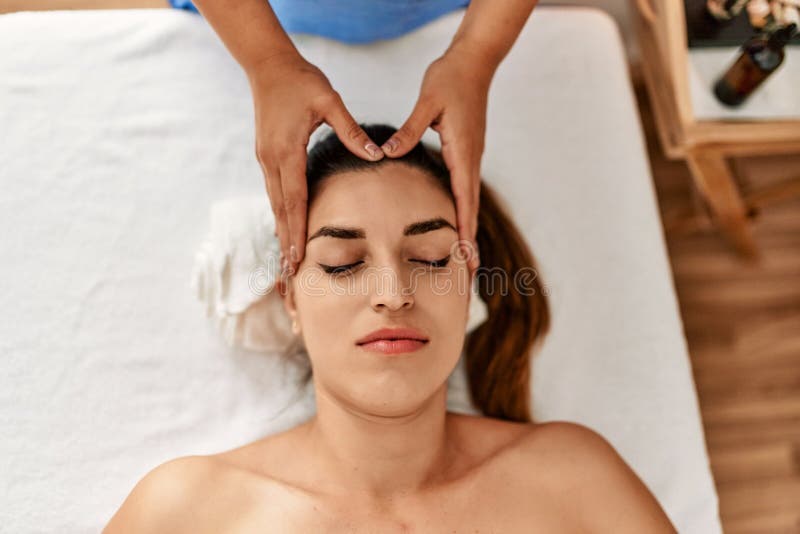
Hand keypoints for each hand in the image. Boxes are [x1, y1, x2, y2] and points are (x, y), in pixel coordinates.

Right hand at [247, 52, 384, 270]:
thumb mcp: (330, 101)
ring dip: (281, 229)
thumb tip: (377, 155)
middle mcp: (271, 159)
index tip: (297, 257)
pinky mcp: (266, 154)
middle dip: (286, 241)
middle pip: (281, 209)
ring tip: (287, 257)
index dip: (296, 230)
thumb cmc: (301, 79)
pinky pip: (274, 190)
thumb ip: (352, 130)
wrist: (268, 63)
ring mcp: (266, 158)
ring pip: (274, 202)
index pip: (293, 199)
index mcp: (286, 150)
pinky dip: (280, 212)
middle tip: (290, 271)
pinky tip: (285, 225)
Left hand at [379, 45, 493, 272]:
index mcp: (462, 152)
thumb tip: (387, 153)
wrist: (472, 63)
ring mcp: (470, 156)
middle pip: (471, 208)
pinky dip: (463, 210)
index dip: (464, 229)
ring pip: (469, 200)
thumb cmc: (449, 80)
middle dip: (470, 240)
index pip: (464, 198)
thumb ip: (409, 130)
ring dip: (468, 228)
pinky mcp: (466, 152)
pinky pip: (464, 188)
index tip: (466, 256)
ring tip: (466, 257)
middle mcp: (470, 159)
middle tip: (471, 273)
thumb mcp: (427, 103)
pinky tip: (457, 221)